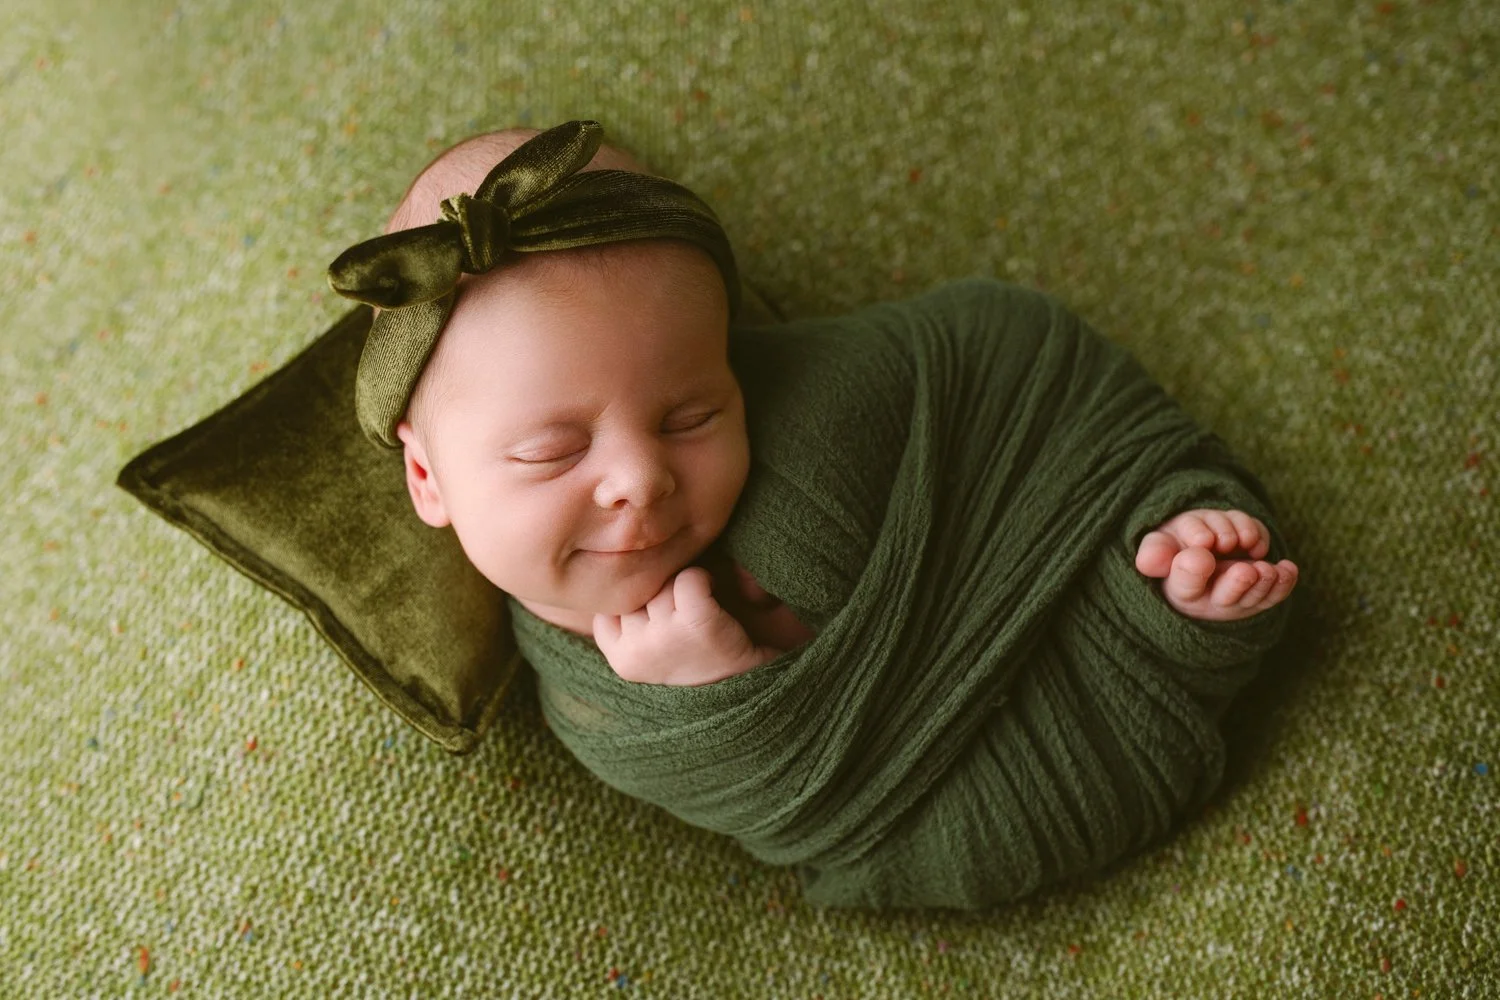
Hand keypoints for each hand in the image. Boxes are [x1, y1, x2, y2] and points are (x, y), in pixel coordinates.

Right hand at [593, 567, 780, 685]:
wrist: (757, 690)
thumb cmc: (701, 664)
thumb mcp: (651, 653)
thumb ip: (627, 623)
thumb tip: (599, 571)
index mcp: (621, 661)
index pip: (610, 604)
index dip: (639, 601)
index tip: (664, 617)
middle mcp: (636, 651)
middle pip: (637, 590)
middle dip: (662, 593)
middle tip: (687, 614)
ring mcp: (663, 637)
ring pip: (662, 582)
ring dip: (683, 586)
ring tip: (701, 609)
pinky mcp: (696, 623)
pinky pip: (690, 578)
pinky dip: (706, 580)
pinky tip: (715, 599)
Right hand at [1135, 508, 1298, 621]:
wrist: (1202, 551)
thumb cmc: (1178, 549)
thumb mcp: (1159, 548)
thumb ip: (1154, 553)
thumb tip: (1148, 562)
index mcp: (1181, 589)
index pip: (1186, 585)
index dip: (1193, 571)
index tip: (1200, 553)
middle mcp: (1211, 599)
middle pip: (1227, 598)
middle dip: (1238, 584)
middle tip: (1247, 571)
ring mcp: (1239, 597)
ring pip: (1254, 591)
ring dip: (1262, 578)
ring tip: (1266, 567)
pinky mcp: (1263, 593)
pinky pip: (1276, 591)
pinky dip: (1284, 582)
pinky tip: (1286, 568)